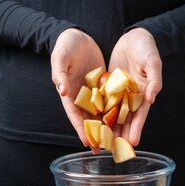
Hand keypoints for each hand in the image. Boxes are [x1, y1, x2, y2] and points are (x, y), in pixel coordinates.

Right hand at [51, 28, 104, 152]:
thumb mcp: (60, 58)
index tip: (88, 143)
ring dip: (107, 126)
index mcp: (69, 91)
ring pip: (101, 112)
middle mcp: (81, 95)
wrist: (78, 34)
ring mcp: (93, 90)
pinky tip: (124, 120)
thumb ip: (59, 74)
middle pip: (89, 118)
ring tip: (116, 140)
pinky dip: (115, 110)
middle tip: (105, 150)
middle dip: (96, 134)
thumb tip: (62, 90)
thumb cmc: (65, 45)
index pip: (75, 114)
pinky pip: (110, 99)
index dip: (81, 129)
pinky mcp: (103, 84)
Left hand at [108, 28, 161, 145]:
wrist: (134, 36)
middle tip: (115, 149)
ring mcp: (119, 92)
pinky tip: (92, 122)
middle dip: (121, 134)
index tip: (133, 142)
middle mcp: (131, 96)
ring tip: (103, 142)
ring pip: (113, 113)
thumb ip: (154, 79)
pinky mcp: (109, 85)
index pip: (140, 114)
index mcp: (144, 92)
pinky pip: (103, 101)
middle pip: (126, 118)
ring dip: (109, 127)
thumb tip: (152, 97)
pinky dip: (99, 112)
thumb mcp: (152, 61)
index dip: (137, 128)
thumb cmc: (146, 48)